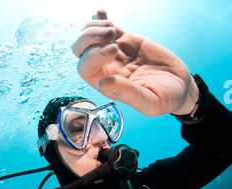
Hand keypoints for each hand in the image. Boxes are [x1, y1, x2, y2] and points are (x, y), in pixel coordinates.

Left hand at [72, 10, 198, 116]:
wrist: (180, 86)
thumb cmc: (165, 99)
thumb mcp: (150, 102)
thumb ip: (128, 94)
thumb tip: (103, 83)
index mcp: (108, 85)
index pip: (85, 68)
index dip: (93, 55)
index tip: (114, 49)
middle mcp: (106, 68)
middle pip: (80, 51)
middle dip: (89, 38)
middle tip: (111, 34)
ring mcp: (115, 53)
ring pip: (89, 36)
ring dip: (94, 27)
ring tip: (113, 28)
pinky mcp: (126, 40)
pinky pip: (106, 27)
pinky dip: (99, 18)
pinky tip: (103, 12)